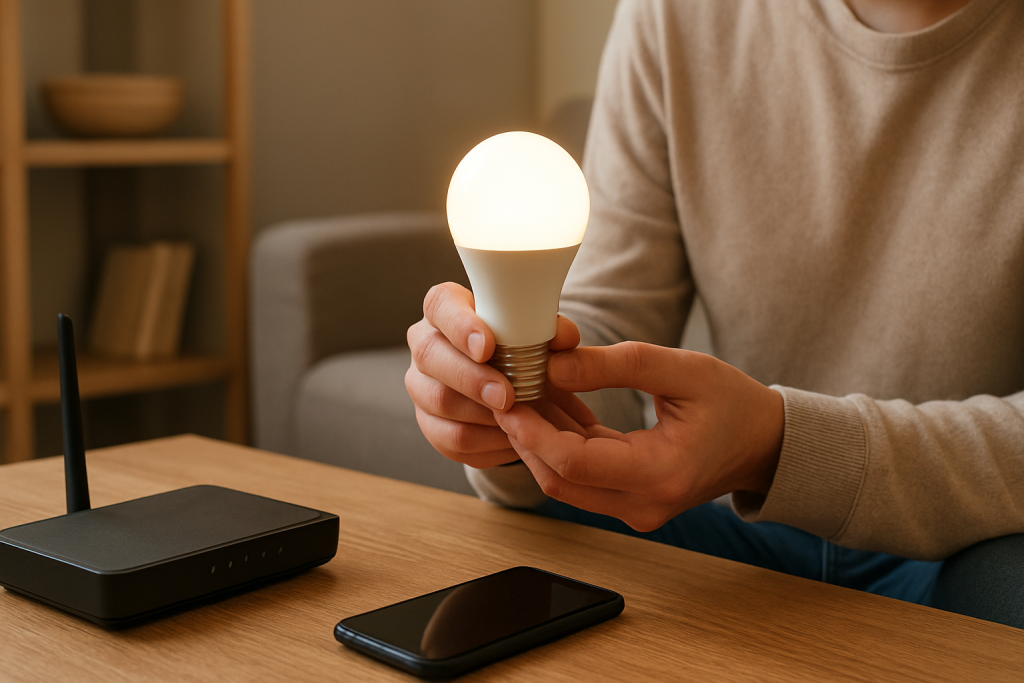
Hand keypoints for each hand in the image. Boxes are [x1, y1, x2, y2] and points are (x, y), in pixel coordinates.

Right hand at [405, 282, 580, 467]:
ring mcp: (422, 384)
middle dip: (471, 378)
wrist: (516, 386)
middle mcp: (426, 343)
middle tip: (506, 395)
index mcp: (447, 309)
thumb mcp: (539, 334)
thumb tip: (563, 337)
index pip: (440, 305)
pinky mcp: (430, 422)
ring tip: (514, 418)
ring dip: (479, 413)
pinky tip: (510, 436)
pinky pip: (449, 437)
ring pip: (437, 400)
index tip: (487, 346)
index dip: (460, 326)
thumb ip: (554, 331)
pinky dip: (483, 441)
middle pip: (430, 355)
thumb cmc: (521, 348)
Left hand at [493, 342, 784, 531]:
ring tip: (525, 392)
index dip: (532, 431)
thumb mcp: (683, 369)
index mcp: (660, 475)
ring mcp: (636, 509)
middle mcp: (644, 504)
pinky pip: (582, 478)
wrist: (764, 444)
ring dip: (539, 440)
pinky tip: (553, 405)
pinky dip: (562, 445)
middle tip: (504, 390)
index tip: (507, 397)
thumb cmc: (734, 403)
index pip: (573, 463)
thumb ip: (617, 365)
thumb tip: (555, 362)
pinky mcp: (630, 502)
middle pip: (559, 479)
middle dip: (525, 435)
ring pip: (564, 482)